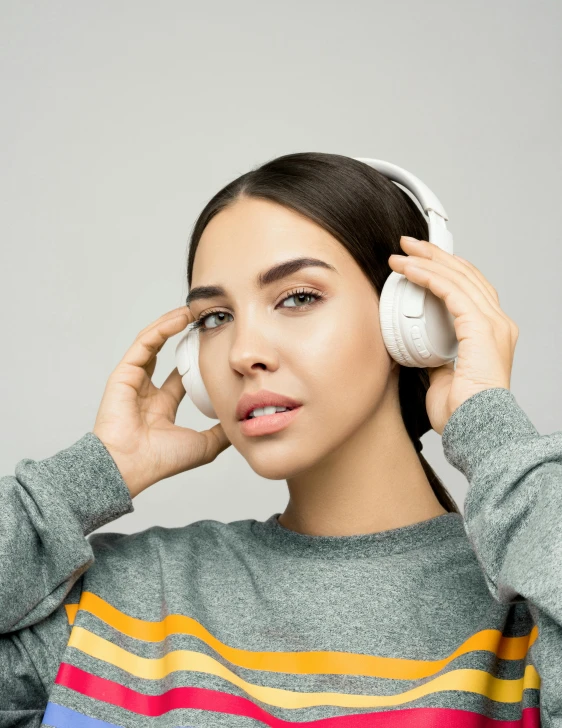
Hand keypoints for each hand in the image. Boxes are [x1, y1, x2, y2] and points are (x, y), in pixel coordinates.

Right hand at [93, 306, 230, 497]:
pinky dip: (162, 328)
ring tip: (194, 311)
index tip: (215, 347)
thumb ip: (221, 432)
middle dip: (184, 337)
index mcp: (161, 408)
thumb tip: (242, 421)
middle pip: (166, 356)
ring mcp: (133, 381)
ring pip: (154, 344)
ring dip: (172, 325)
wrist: (131, 466)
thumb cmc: (160, 460)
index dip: (196, 361)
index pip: (180, 378)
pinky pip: (145, 343)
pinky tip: (180, 319)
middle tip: (205, 323)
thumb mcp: (203, 445)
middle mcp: (146, 392)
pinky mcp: (124, 372)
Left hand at [388, 237, 519, 435]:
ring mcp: (493, 323)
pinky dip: (428, 278)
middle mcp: (497, 323)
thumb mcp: (442, 375)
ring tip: (402, 252)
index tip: (419, 260)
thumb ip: (435, 355)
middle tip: (408, 245)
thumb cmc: (462, 411)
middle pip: (466, 274)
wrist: (473, 428)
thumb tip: (418, 346)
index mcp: (490, 332)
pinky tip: (410, 271)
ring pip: (458, 277)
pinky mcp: (482, 327)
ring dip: (427, 261)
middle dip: (434, 255)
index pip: (469, 288)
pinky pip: (451, 292)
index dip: (444, 270)